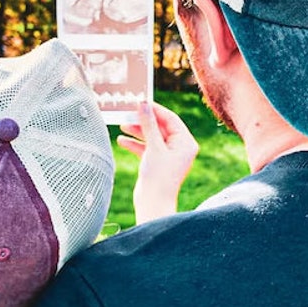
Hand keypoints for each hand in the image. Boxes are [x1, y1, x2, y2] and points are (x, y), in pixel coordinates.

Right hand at [117, 102, 198, 223]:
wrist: (152, 204)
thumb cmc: (158, 177)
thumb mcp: (153, 147)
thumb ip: (148, 124)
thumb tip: (143, 104)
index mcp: (186, 143)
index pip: (171, 119)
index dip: (155, 110)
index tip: (141, 102)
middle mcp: (179, 148)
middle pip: (160, 127)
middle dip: (144, 121)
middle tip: (128, 113)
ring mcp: (168, 156)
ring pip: (152, 137)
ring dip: (138, 131)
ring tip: (122, 125)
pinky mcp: (157, 163)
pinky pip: (146, 148)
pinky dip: (135, 144)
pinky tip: (121, 141)